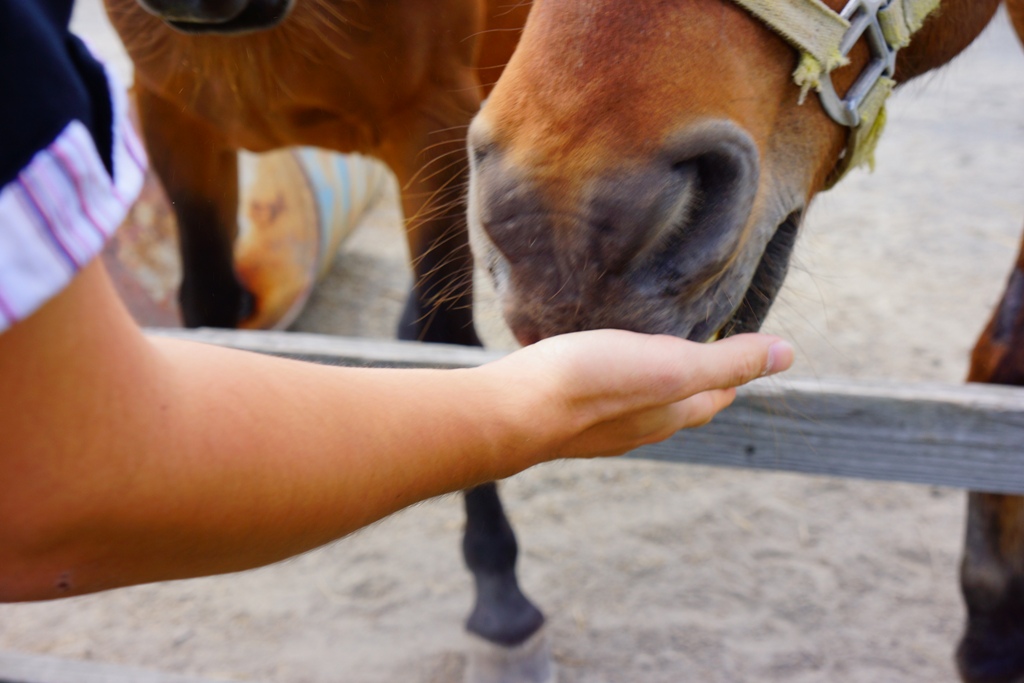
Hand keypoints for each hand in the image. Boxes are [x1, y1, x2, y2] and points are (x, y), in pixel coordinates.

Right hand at [486, 330, 792, 461]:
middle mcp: (642, 426)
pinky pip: (603, 394)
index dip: (734, 371)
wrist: (512, 411)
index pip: (718, 395)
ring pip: (641, 400)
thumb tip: (788, 354)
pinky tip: (600, 360)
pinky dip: (615, 376)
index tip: (742, 341)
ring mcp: (603, 425)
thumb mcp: (671, 365)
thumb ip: (727, 362)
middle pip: (682, 402)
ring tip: (652, 344)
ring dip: (654, 377)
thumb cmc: (592, 384)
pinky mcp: (568, 412)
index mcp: (673, 413)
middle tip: (701, 338)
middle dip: (697, 375)